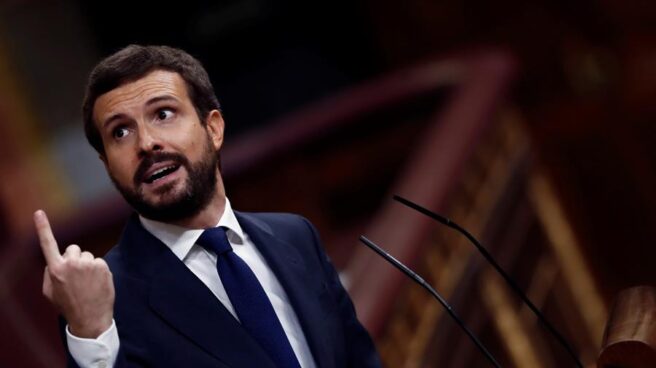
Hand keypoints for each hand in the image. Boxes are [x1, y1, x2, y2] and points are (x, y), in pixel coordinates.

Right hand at [34, 210, 114, 337]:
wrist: (90, 320)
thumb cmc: (68, 306)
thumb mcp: (50, 293)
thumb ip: (49, 274)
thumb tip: (53, 262)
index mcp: (55, 270)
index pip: (48, 245)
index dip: (42, 227)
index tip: (39, 212)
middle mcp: (71, 264)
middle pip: (73, 249)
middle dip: (75, 258)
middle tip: (77, 276)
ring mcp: (88, 264)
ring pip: (87, 256)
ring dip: (87, 265)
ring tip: (87, 283)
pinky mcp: (102, 266)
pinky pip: (99, 262)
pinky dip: (98, 270)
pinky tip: (97, 284)